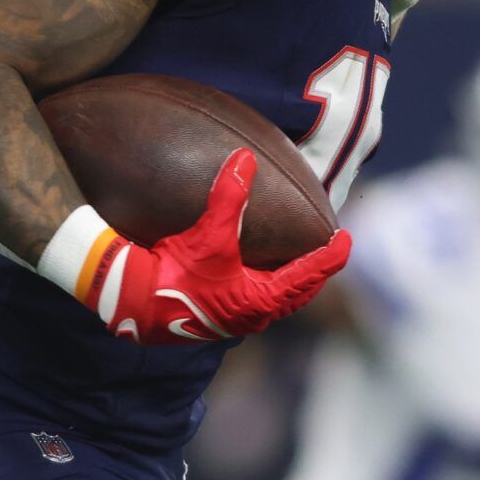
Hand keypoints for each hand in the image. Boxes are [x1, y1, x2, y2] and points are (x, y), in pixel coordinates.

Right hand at [80, 149, 350, 344]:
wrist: (133, 306)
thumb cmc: (176, 276)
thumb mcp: (208, 235)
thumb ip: (229, 197)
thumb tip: (243, 159)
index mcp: (264, 299)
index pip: (311, 275)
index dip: (332, 256)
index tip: (346, 239)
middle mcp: (255, 315)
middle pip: (298, 294)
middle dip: (313, 273)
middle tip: (325, 252)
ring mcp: (235, 320)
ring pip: (275, 301)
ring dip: (288, 282)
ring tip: (292, 262)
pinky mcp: (215, 318)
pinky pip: (252, 302)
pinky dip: (263, 284)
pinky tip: (249, 272)